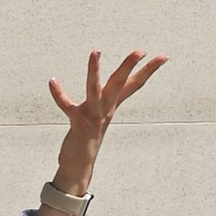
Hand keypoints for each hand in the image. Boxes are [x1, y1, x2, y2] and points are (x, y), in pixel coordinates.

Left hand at [44, 46, 165, 205]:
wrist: (79, 165)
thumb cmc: (89, 136)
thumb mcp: (102, 114)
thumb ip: (108, 98)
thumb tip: (116, 84)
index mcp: (112, 105)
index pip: (134, 84)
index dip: (149, 70)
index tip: (162, 56)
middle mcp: (106, 109)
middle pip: (120, 83)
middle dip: (129, 66)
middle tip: (140, 51)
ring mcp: (93, 116)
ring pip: (95, 89)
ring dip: (94, 70)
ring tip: (95, 52)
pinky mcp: (78, 123)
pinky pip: (67, 106)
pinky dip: (59, 94)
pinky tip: (52, 81)